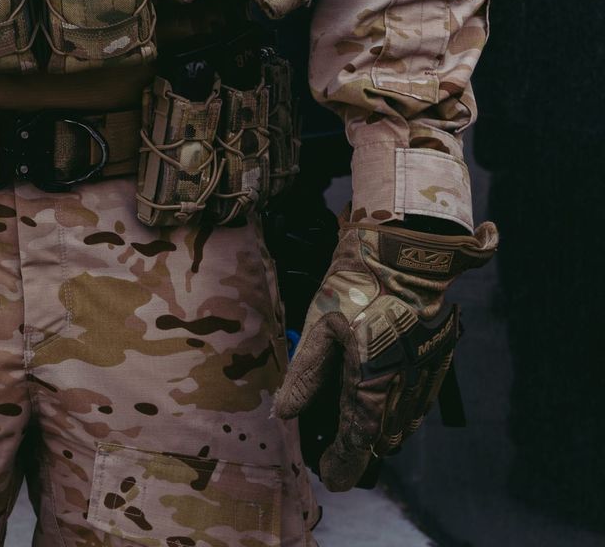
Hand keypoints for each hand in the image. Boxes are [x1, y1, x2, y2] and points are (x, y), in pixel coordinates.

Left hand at [273, 209, 496, 490]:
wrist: (407, 250)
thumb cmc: (357, 283)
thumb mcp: (320, 323)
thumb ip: (307, 372)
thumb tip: (287, 411)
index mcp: (371, 379)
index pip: (357, 437)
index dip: (343, 461)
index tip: (329, 476)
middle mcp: (403, 384)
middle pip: (382, 436)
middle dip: (359, 446)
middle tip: (334, 447)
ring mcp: (426, 373)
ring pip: (404, 422)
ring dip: (381, 430)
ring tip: (356, 429)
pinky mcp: (440, 358)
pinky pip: (421, 400)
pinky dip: (402, 410)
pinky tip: (386, 402)